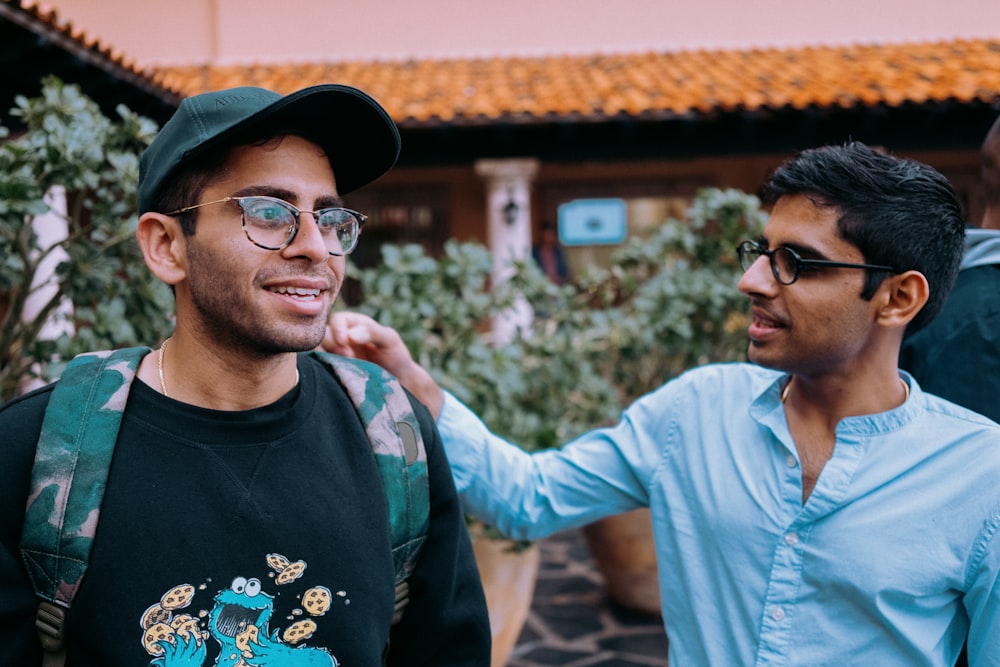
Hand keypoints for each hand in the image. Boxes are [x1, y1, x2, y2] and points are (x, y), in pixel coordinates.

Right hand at [323, 311, 443, 416]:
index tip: (345, 342)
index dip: (337, 329)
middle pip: (322, 336)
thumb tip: (349, 335)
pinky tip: (336, 378)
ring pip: (316, 353)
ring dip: (325, 360)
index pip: (337, 319)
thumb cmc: (396, 357)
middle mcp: (340, 339)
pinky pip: (319, 371)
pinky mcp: (332, 373)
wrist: (400, 384)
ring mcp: (334, 357)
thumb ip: (372, 332)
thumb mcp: (390, 340)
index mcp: (353, 325)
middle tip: (348, 358)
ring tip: (343, 369)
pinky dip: (323, 373)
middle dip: (331, 346)